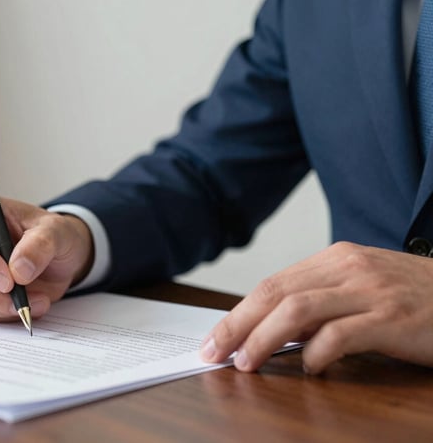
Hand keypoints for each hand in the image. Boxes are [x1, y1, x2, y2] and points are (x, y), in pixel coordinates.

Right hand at [0, 192, 93, 321]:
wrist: (57, 259)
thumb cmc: (51, 235)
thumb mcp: (57, 232)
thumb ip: (40, 245)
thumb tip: (18, 270)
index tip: (9, 279)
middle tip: (21, 298)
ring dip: (1, 307)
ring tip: (37, 300)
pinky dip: (3, 314)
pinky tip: (26, 304)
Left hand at [200, 242, 432, 373]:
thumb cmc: (415, 298)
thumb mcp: (362, 288)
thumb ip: (321, 302)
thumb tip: (271, 331)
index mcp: (335, 258)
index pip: (272, 283)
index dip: (237, 312)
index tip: (214, 338)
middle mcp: (348, 267)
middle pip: (275, 293)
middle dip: (237, 324)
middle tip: (214, 352)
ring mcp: (371, 290)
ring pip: (298, 309)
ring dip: (264, 339)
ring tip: (246, 363)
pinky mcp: (393, 318)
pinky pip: (341, 335)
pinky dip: (317, 353)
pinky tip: (310, 368)